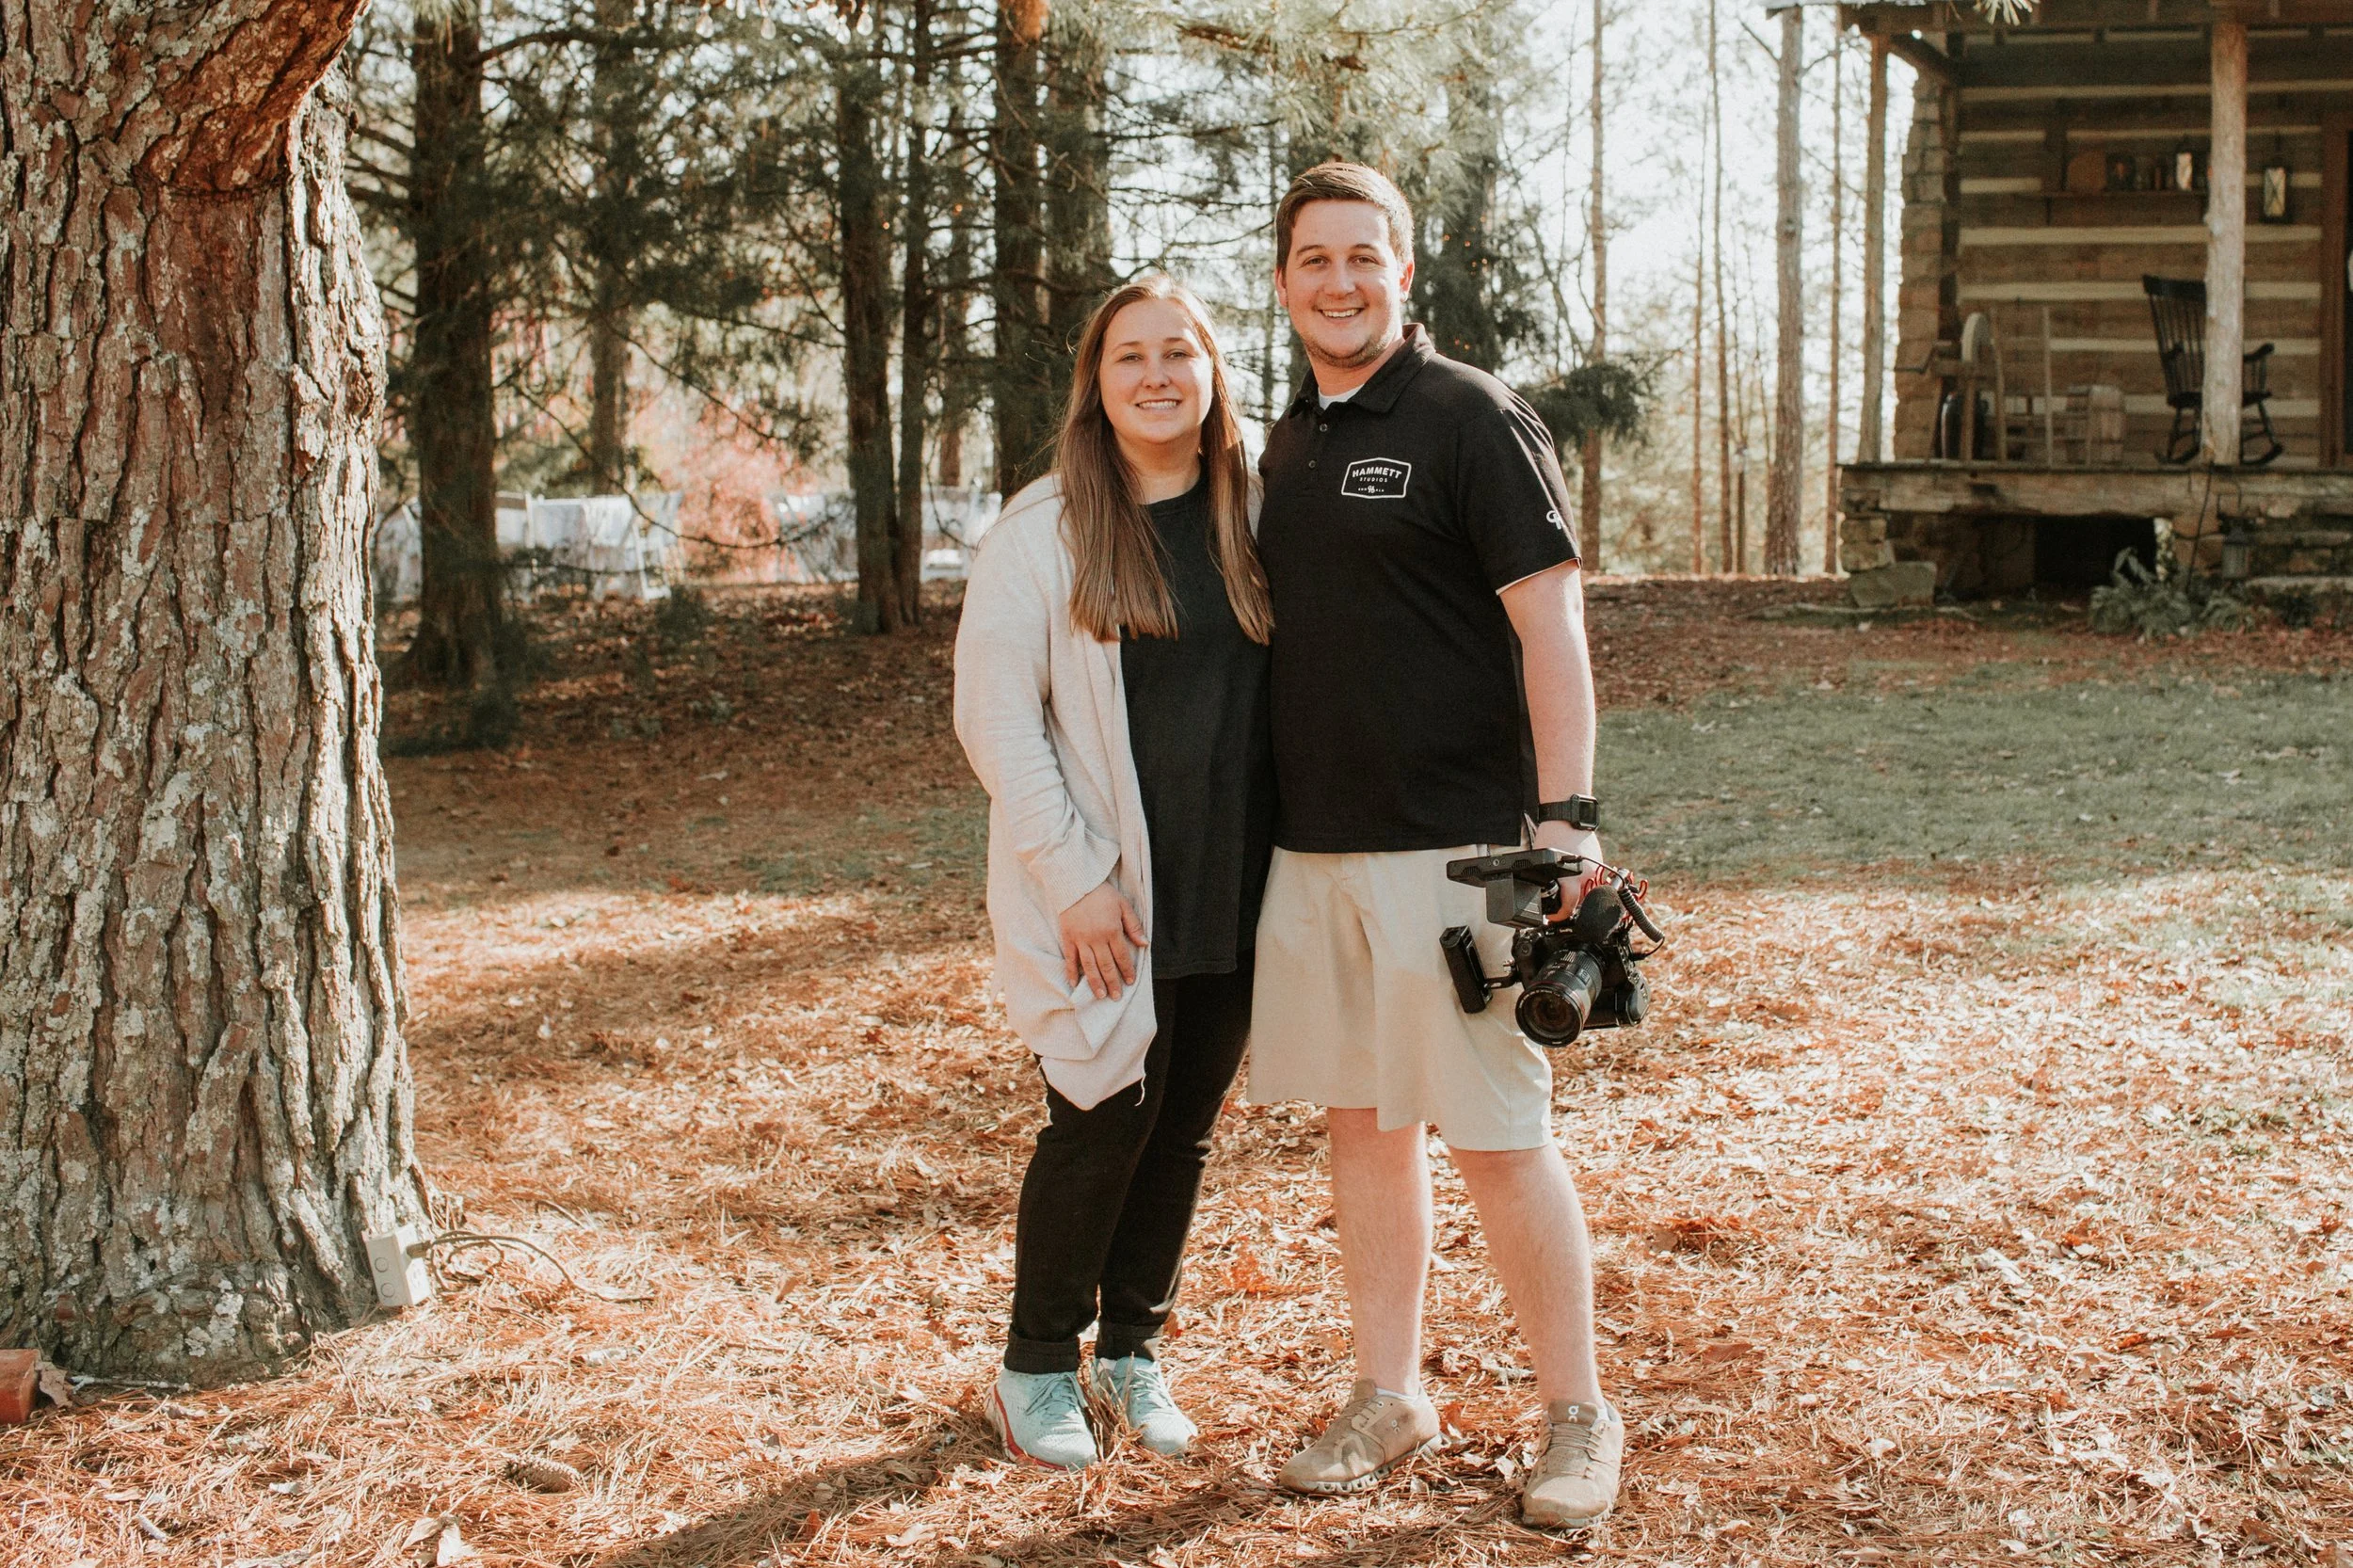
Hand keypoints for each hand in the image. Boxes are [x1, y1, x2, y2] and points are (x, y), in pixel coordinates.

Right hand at [1059, 880, 1146, 999]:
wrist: (1075, 883)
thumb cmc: (1101, 893)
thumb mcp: (1123, 905)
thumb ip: (1133, 925)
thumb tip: (1145, 944)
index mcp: (1112, 930)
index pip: (1122, 956)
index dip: (1127, 970)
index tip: (1130, 982)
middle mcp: (1097, 938)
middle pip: (1106, 965)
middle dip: (1113, 982)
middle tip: (1116, 997)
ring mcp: (1081, 940)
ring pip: (1089, 966)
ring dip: (1095, 982)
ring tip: (1100, 996)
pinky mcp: (1067, 938)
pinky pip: (1070, 958)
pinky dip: (1071, 972)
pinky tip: (1074, 984)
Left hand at [1530, 820, 1608, 916]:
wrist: (1568, 819)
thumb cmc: (1552, 836)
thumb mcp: (1542, 861)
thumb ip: (1544, 878)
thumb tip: (1540, 893)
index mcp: (1570, 876)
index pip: (1570, 905)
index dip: (1560, 915)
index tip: (1554, 917)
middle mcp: (1585, 875)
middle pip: (1581, 902)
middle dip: (1570, 906)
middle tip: (1559, 906)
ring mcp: (1595, 870)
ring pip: (1589, 892)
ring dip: (1579, 895)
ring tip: (1567, 892)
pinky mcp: (1600, 864)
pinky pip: (1594, 880)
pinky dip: (1585, 883)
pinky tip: (1575, 877)